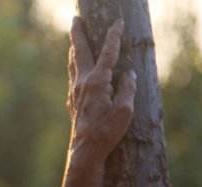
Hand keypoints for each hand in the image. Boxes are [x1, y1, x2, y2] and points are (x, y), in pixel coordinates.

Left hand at [67, 17, 135, 162]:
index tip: (118, 22)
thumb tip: (129, 74)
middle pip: (79, 52)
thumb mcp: (124, 110)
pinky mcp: (72, 102)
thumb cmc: (106, 132)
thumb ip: (128, 88)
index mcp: (97, 82)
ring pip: (73, 65)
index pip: (107, 53)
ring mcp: (74, 93)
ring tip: (73, 40)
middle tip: (75, 19)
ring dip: (74, 49)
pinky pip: (72, 78)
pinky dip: (74, 67)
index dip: (113, 37)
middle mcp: (82, 83)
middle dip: (78, 34)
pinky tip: (75, 69)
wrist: (85, 151)